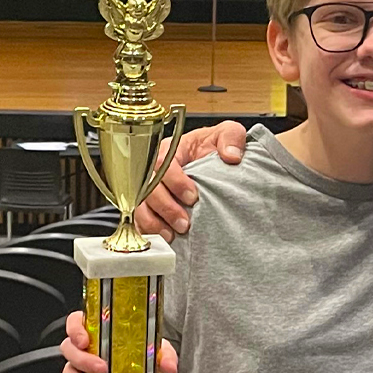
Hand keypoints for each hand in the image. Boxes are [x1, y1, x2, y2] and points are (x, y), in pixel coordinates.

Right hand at [60, 310, 176, 372]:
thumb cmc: (141, 356)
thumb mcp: (154, 350)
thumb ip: (163, 354)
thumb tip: (169, 366)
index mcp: (96, 331)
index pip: (75, 322)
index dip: (75, 329)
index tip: (84, 340)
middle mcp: (83, 349)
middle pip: (68, 349)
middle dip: (83, 359)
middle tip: (103, 368)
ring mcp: (78, 370)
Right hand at [134, 122, 247, 241]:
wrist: (217, 162)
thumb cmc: (216, 147)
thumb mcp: (229, 134)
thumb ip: (232, 138)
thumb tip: (231, 155)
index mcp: (172, 149)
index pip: (164, 163)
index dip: (176, 182)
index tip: (193, 197)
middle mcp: (156, 168)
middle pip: (148, 187)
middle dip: (166, 207)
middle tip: (185, 223)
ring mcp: (151, 187)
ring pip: (141, 205)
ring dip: (155, 222)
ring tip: (173, 235)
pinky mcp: (151, 205)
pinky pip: (140, 219)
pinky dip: (149, 230)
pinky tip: (164, 238)